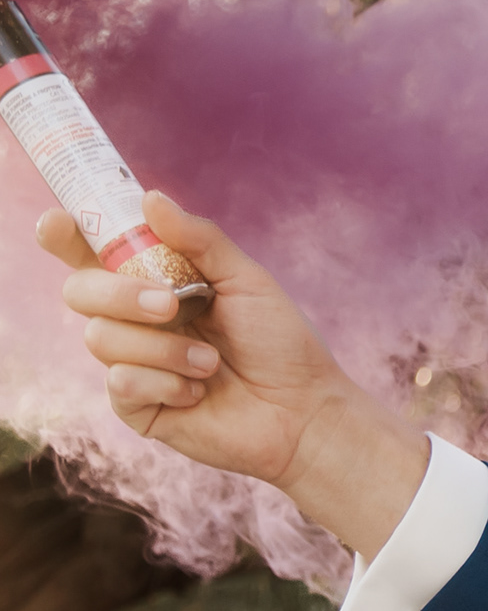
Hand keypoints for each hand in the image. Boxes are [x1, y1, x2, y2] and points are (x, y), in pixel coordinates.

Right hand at [41, 191, 429, 552]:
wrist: (306, 412)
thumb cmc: (281, 345)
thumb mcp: (248, 282)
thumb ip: (200, 240)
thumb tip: (150, 198)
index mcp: (153, 283)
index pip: (90, 253)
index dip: (65, 236)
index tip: (59, 223)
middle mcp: (134, 320)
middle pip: (79, 291)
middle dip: (119, 294)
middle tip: (171, 305)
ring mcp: (131, 363)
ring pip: (99, 338)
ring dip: (163, 348)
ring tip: (210, 362)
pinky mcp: (136, 406)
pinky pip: (120, 383)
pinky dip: (166, 383)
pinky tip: (199, 393)